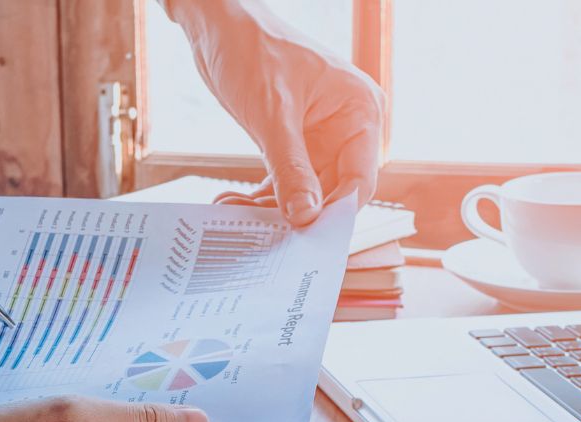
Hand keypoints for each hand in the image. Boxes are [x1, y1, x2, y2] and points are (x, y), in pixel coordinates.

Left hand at [168, 0, 385, 224]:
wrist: (218, 24)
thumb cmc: (253, 49)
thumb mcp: (273, 115)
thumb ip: (291, 169)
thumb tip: (305, 217)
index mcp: (362, 111)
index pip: (360, 179)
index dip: (336, 212)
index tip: (307, 237)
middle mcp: (348, 127)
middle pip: (334, 191)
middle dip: (299, 214)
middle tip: (266, 236)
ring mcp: (320, 136)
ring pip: (306, 190)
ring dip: (273, 207)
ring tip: (235, 214)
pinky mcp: (293, 141)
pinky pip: (285, 179)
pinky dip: (261, 195)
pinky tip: (233, 203)